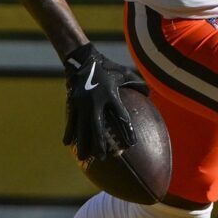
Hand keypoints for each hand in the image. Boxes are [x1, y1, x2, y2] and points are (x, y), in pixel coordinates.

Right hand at [61, 42, 144, 161]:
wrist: (83, 60)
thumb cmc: (107, 67)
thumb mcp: (123, 73)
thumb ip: (137, 83)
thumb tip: (150, 94)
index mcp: (111, 95)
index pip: (121, 116)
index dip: (127, 130)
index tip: (131, 144)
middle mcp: (96, 101)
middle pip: (97, 127)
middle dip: (100, 143)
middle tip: (103, 158)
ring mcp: (82, 103)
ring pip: (82, 127)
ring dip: (82, 143)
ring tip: (83, 157)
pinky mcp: (72, 102)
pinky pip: (71, 120)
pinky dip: (69, 132)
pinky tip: (67, 144)